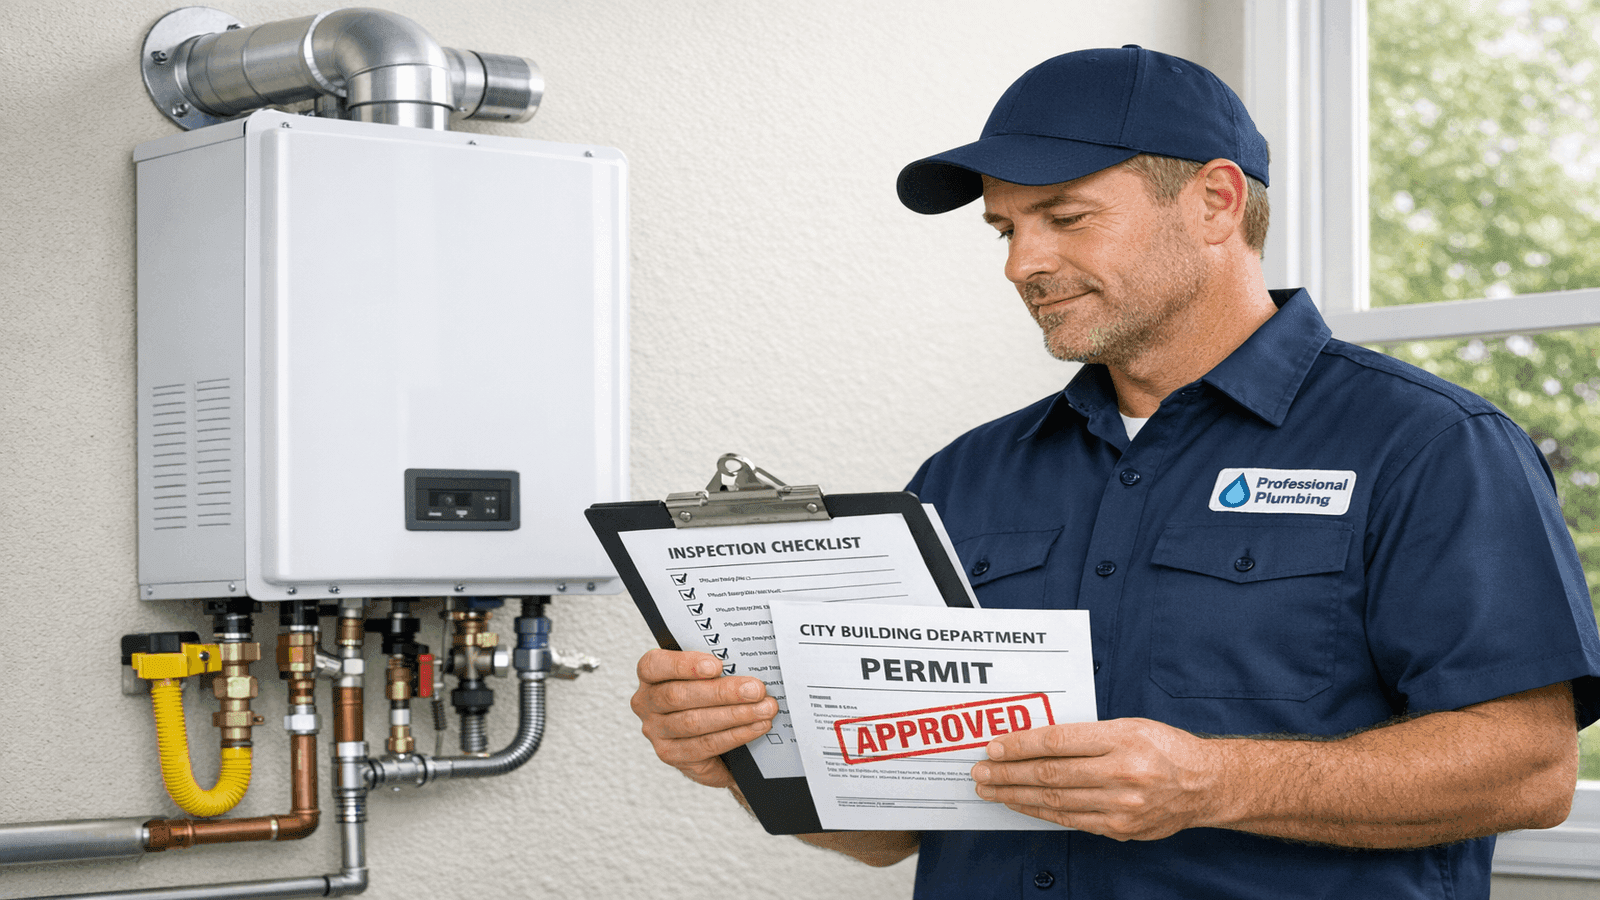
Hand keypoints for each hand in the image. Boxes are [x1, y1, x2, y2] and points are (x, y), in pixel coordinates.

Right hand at [630, 648, 778, 787]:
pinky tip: (755, 727)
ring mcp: (656, 731)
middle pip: (679, 696)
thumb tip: (747, 663)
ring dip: (734, 715)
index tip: (717, 666)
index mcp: (651, 675)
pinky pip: (705, 745)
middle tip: (756, 690)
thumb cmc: (705, 696)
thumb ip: (716, 669)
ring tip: (763, 709)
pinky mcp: (671, 754)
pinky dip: (735, 735)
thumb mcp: (705, 677)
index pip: (655, 665)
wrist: (706, 737)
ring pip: (694, 722)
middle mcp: (646, 703)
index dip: (685, 664)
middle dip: (723, 692)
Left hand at [970, 718, 1215, 840]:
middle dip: (1008, 773)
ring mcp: (1122, 805)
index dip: (1019, 745)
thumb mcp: (1129, 726)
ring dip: (1016, 795)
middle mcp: (1123, 773)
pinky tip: (1020, 804)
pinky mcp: (1121, 828)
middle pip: (1051, 774)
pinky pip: (1071, 820)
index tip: (993, 747)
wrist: (1206, 785)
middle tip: (979, 772)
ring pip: (1056, 800)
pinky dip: (1040, 812)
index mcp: (1123, 739)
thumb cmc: (1165, 747)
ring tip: (990, 790)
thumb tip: (1034, 741)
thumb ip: (1086, 734)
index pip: (1058, 741)